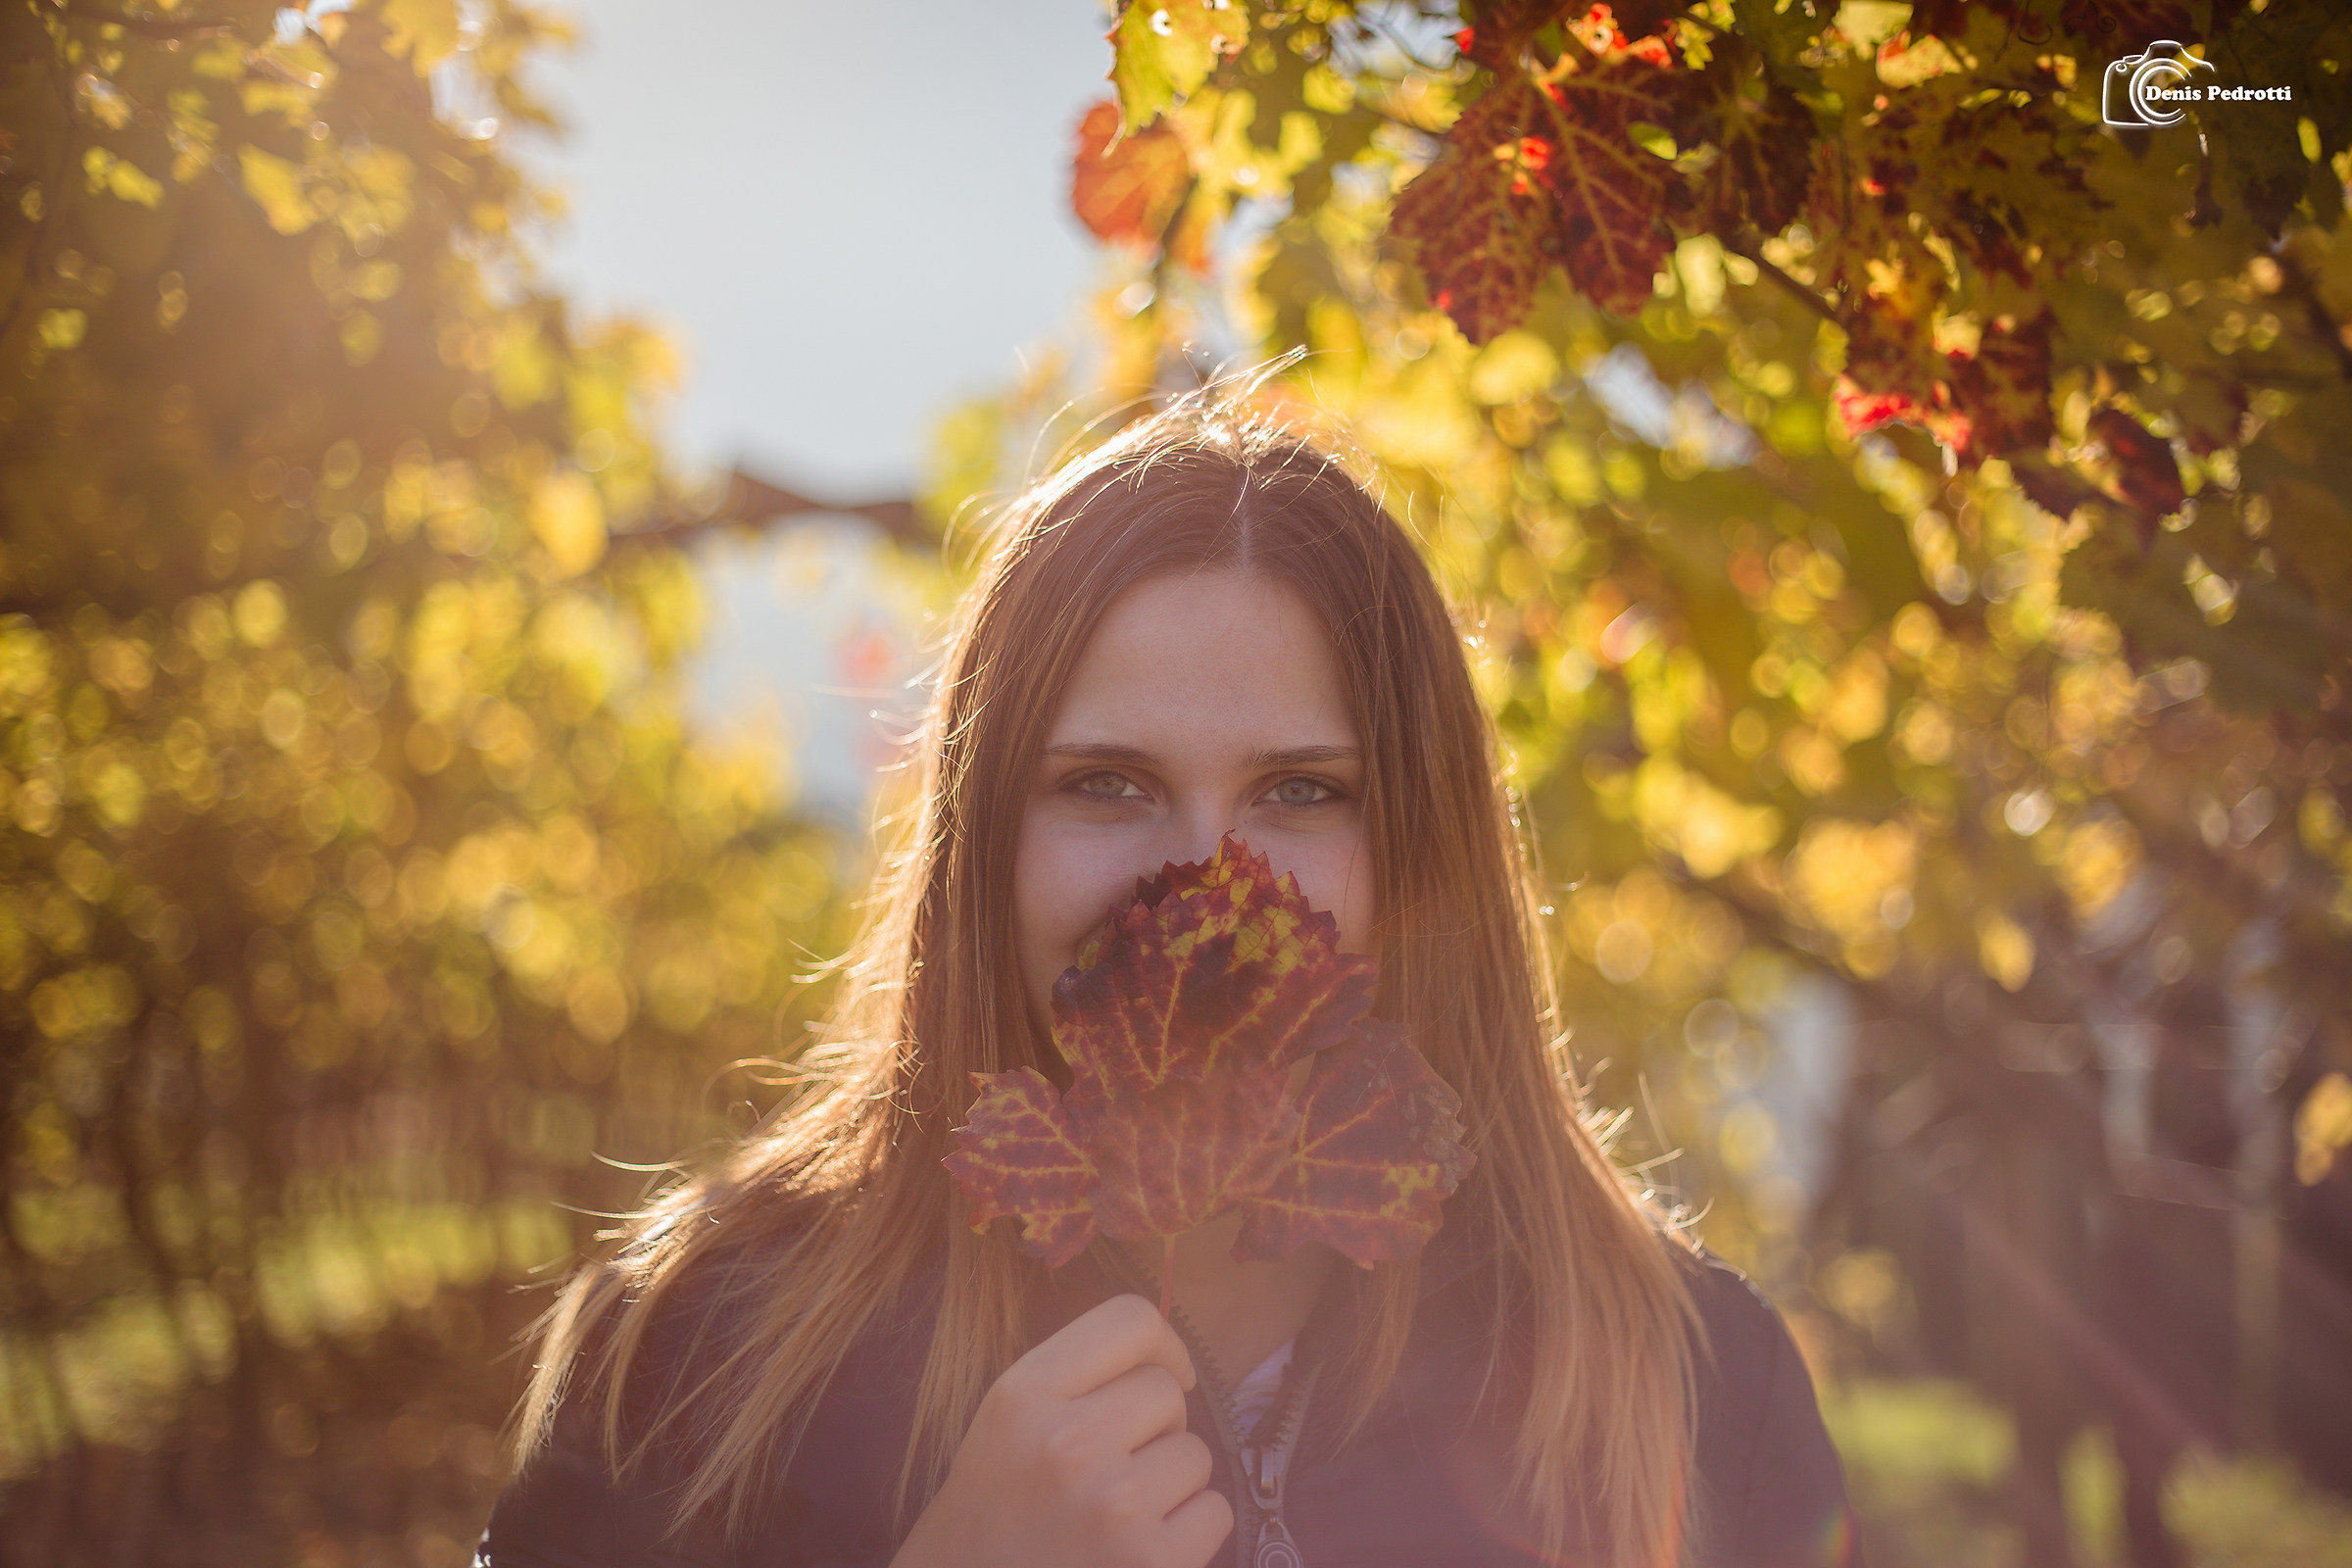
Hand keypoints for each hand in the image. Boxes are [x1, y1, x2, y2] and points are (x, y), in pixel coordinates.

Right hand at [888, 1292, 1230, 1567]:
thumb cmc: (988, 1521)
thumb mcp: (1004, 1427)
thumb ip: (1072, 1381)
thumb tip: (1167, 1362)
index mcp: (1023, 1397)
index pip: (1131, 1320)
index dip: (1163, 1344)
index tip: (1167, 1372)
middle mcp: (1068, 1444)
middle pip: (1167, 1391)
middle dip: (1156, 1426)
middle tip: (1117, 1467)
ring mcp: (1115, 1507)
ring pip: (1196, 1454)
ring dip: (1171, 1483)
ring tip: (1121, 1515)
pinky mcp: (1154, 1563)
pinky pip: (1215, 1513)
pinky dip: (1191, 1532)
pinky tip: (1141, 1549)